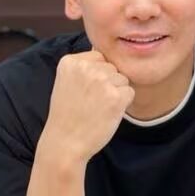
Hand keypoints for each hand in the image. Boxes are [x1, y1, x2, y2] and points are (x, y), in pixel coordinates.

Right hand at [40, 50, 133, 164]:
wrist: (65, 143)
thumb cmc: (68, 115)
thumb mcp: (67, 81)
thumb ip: (85, 66)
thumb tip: (107, 52)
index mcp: (71, 61)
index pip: (99, 58)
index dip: (96, 76)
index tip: (84, 92)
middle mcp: (86, 67)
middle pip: (113, 68)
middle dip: (107, 84)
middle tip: (90, 102)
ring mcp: (102, 81)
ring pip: (123, 79)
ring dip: (115, 94)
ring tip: (96, 108)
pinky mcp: (116, 96)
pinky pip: (130, 92)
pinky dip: (122, 104)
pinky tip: (106, 113)